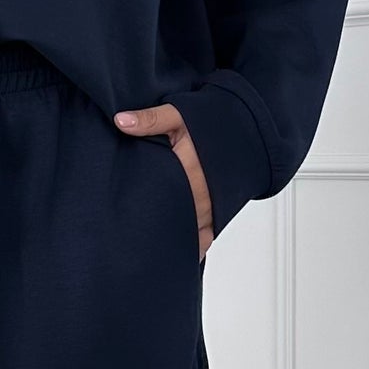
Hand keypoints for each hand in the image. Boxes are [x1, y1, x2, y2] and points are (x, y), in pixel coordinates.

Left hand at [112, 103, 213, 257]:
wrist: (248, 128)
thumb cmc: (213, 120)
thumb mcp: (180, 114)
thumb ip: (151, 119)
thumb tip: (120, 121)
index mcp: (188, 169)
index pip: (157, 194)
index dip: (138, 205)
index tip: (122, 213)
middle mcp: (201, 193)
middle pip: (169, 218)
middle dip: (149, 224)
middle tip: (126, 234)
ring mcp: (211, 207)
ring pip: (184, 232)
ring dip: (167, 237)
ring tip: (143, 246)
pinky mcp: (219, 214)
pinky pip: (203, 239)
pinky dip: (188, 247)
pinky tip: (171, 253)